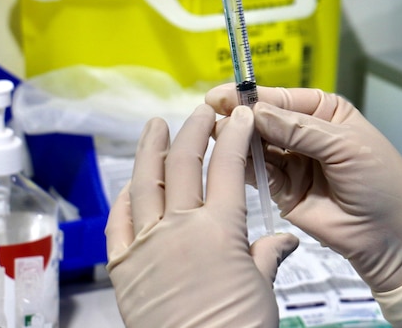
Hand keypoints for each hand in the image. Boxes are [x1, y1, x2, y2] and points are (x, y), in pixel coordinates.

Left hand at [105, 105, 298, 327]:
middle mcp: (180, 227)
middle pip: (185, 163)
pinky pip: (119, 223)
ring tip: (155, 126)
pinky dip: (124, 198)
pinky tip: (131, 184)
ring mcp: (147, 245)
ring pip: (146, 183)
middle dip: (195, 130)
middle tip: (203, 112)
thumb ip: (267, 255)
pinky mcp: (124, 267)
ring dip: (151, 149)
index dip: (235, 135)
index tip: (240, 116)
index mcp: (220, 229)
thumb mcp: (262, 288)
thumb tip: (283, 241)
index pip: (227, 166)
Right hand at [205, 86, 401, 293]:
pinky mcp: (282, 192)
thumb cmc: (381, 182)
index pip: (282, 98)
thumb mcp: (345, 146)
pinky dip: (243, 167)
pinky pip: (257, 174)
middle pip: (264, 120)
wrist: (393, 237)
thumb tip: (256, 113)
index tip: (221, 96)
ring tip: (218, 137)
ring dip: (238, 141)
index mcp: (324, 112)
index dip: (252, 96)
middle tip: (214, 116)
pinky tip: (230, 160)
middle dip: (241, 118)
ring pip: (256, 146)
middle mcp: (304, 133)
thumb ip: (300, 130)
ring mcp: (292, 163)